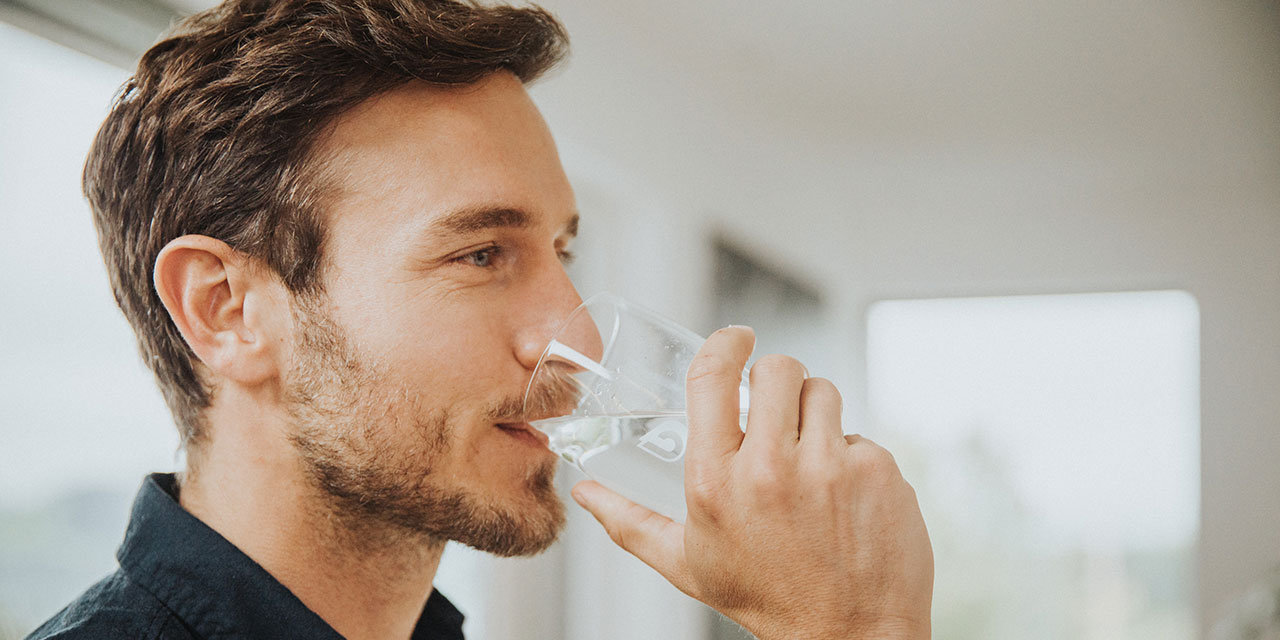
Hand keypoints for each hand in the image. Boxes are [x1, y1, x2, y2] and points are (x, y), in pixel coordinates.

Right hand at [571, 326, 933, 639]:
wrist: (848, 636)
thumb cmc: (765, 598)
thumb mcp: (685, 564)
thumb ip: (629, 522)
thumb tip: (585, 493)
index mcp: (715, 482)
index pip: (712, 376)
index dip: (725, 343)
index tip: (737, 337)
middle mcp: (771, 468)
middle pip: (777, 369)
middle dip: (775, 381)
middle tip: (776, 412)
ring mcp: (830, 467)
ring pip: (823, 391)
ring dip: (815, 414)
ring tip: (809, 459)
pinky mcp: (877, 471)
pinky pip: (860, 434)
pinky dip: (852, 457)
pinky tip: (842, 498)